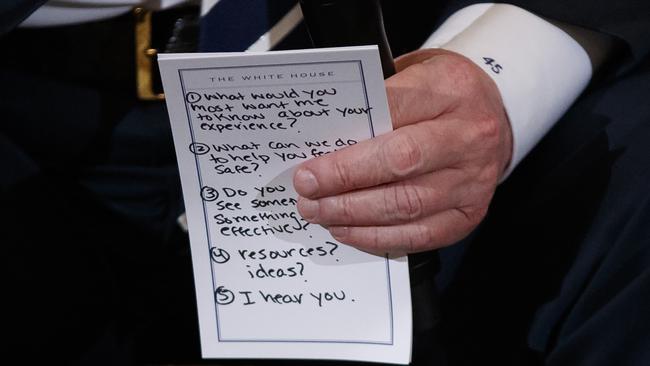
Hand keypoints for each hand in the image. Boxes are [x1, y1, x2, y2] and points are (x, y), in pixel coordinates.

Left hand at [293, 49, 512, 254]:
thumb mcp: (413, 74)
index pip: (391, 113)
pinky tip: (349, 231)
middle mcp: (468, 136)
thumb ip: (375, 103)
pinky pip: (420, 234)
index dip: (348, 144)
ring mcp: (473, 179)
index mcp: (450, 89)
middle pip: (401, 162)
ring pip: (407, 204)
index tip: (310, 165)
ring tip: (320, 213)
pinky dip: (378, 237)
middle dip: (345, 180)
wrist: (493, 117)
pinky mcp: (469, 213)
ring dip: (355, 214)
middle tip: (307, 191)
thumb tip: (322, 142)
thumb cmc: (441, 96)